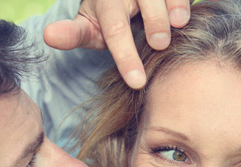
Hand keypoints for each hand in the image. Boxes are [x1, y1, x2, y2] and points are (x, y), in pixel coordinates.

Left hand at [44, 0, 191, 88]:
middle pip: (146, 2)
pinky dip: (189, 1)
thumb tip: (48, 35)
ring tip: (180, 24)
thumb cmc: (107, 16)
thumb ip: (73, 33)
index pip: (116, 31)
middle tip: (160, 44)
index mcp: (107, 1)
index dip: (126, 57)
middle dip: (154, 21)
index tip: (137, 83)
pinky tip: (192, 12)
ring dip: (176, 6)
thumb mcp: (89, 26)